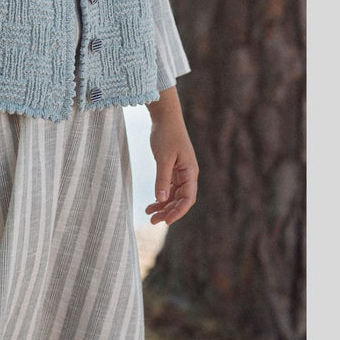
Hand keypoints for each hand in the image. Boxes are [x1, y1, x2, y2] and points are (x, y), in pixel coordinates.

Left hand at [145, 86, 197, 226]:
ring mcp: (180, 172)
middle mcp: (188, 175)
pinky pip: (169, 188)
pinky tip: (151, 204)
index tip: (166, 221)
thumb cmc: (166, 135)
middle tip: (153, 221)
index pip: (188, 199)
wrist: (165, 117)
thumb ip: (162, 179)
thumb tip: (162, 199)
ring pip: (174, 196)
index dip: (178, 212)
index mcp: (190, 172)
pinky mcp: (172, 169)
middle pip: (181, 200)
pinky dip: (161, 196)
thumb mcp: (163, 157)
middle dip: (168, 212)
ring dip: (163, 206)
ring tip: (149, 215)